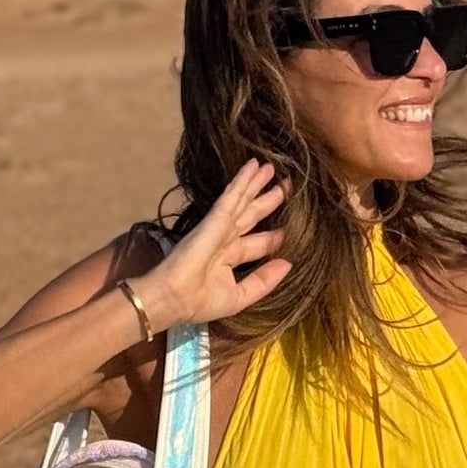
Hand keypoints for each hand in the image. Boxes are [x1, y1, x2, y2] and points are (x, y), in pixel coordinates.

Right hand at [140, 161, 289, 331]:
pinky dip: (243, 179)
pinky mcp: (216, 218)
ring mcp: (220, 226)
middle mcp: (227, 239)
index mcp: (231, 259)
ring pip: (243, 200)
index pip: (258, 243)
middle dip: (269, 200)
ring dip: (256, 183)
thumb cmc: (202, 302)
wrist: (176, 297)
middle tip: (286, 185)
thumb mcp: (240, 296)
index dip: (275, 235)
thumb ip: (264, 281)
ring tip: (270, 167)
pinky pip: (233, 195)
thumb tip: (288, 264)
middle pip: (253, 215)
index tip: (290, 227)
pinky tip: (254, 165)